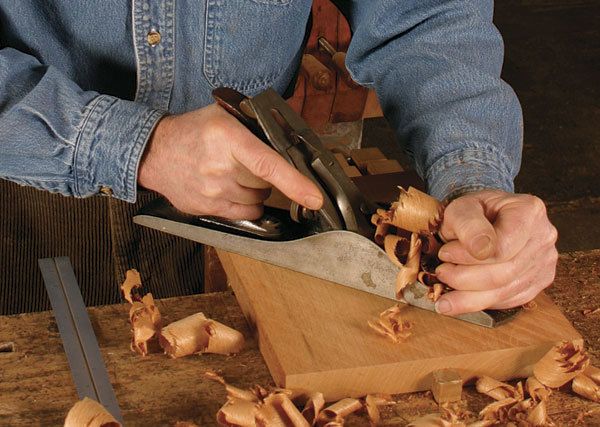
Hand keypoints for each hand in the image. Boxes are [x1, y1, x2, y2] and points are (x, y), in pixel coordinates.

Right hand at [138, 104, 322, 218]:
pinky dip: (245, 203)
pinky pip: (244, 213)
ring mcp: (211, 192)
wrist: (154, 153)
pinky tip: (229, 187)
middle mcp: (219, 167)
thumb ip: (256, 125)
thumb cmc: (193, 131)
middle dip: (265, 176)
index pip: (267, 164)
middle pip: (265, 183)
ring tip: (233, 173)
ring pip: (257, 200)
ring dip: (255, 190)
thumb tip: (291, 138)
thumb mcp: (223, 115)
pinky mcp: (206, 209)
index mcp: (227, 138)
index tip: (314, 198)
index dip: (295, 183)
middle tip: (246, 162)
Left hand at [433, 189, 557, 314]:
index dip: (468, 257)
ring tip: (445, 290)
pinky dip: (479, 302)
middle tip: (442, 272)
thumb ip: (469, 225)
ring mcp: (544, 262)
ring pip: (505, 292)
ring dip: (468, 296)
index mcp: (529, 211)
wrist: (486, 217)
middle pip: (504, 273)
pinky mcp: (538, 282)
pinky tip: (459, 299)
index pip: (502, 247)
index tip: (444, 253)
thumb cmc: (474, 211)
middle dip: (464, 278)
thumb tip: (479, 250)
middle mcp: (544, 237)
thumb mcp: (462, 207)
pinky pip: (508, 301)